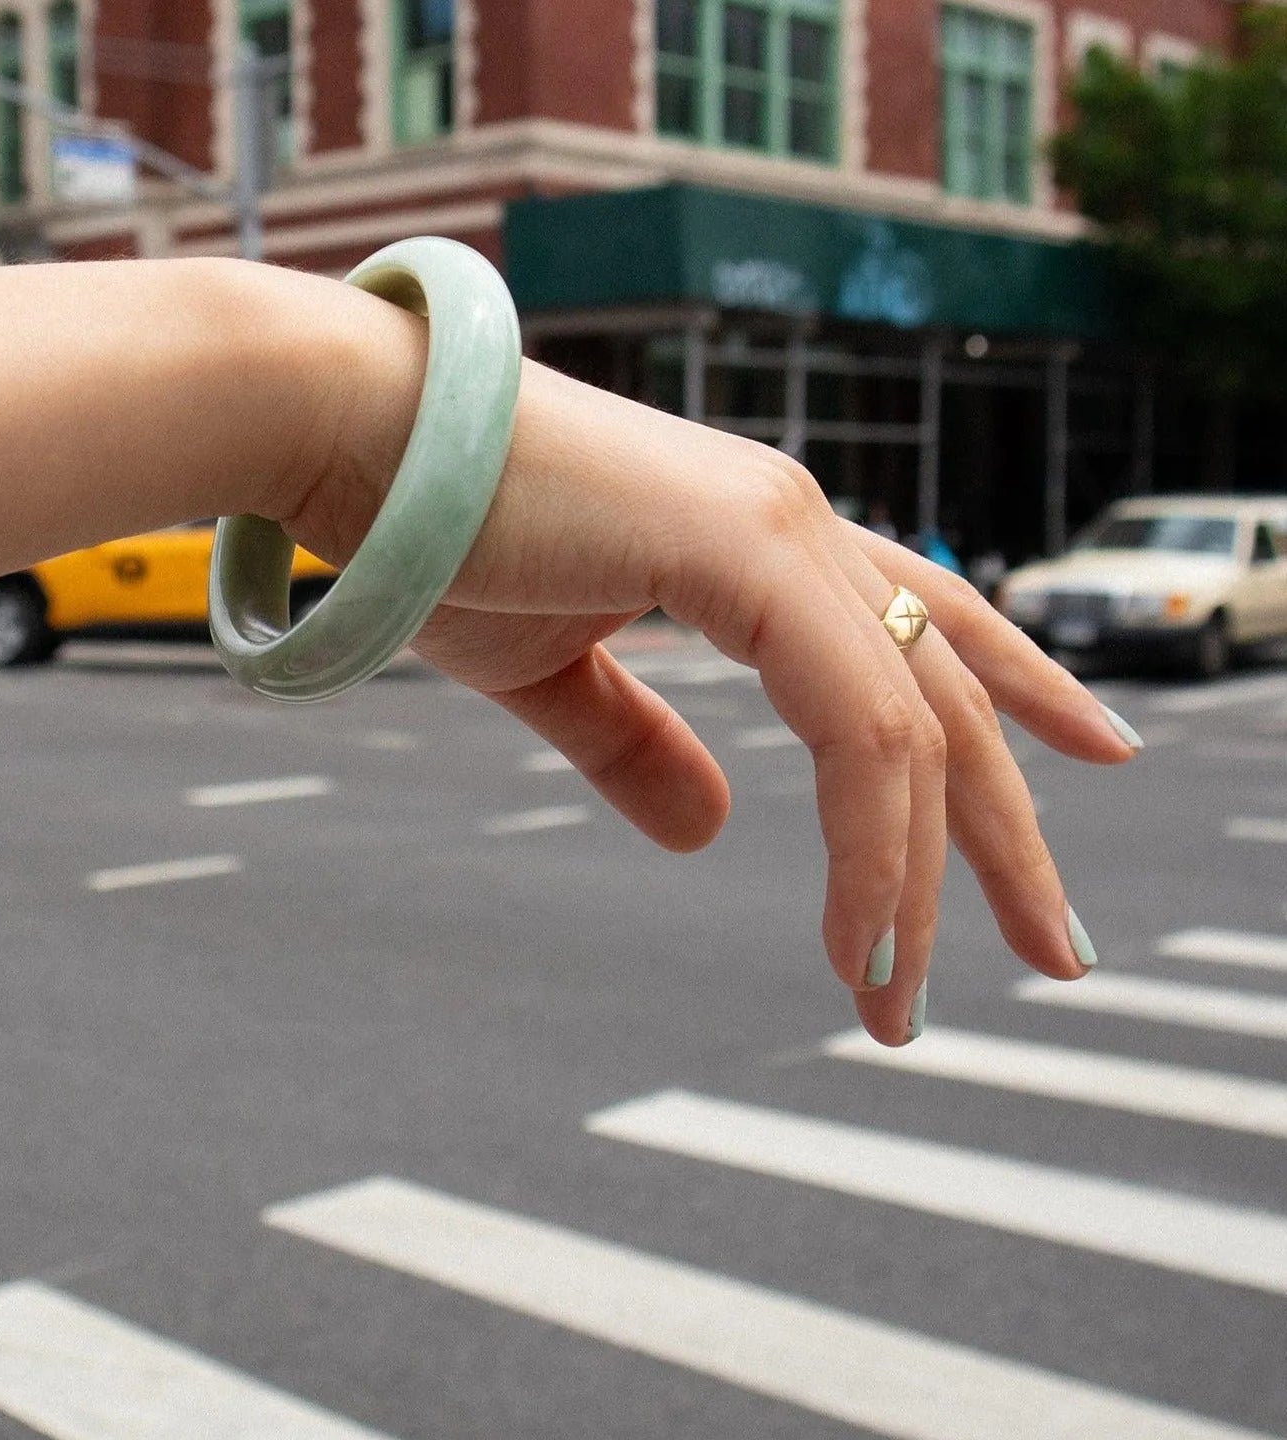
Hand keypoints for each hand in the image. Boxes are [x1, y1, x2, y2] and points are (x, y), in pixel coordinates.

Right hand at [287, 326, 1132, 1047]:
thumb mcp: (549, 671)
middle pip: (951, 689)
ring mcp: (779, 526)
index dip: (1018, 695)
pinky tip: (859, 941)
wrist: (355, 440)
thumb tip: (710, 829)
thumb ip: (634, 742)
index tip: (1083, 773)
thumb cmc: (438, 538)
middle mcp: (794, 522)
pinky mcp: (743, 548)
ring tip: (905, 999)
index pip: (923, 623)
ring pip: (915, 723)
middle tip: (1057, 956)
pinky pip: (855, 723)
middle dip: (1009, 835)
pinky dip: (869, 842)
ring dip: (933, 872)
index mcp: (759, 539)